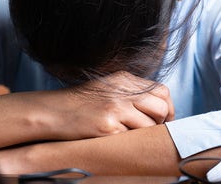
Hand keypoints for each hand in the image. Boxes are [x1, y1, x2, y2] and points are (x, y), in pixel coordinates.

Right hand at [44, 70, 174, 139]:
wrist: (53, 111)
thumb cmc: (80, 104)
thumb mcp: (108, 88)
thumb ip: (131, 93)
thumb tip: (159, 108)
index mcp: (125, 79)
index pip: (162, 91)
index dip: (167, 108)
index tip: (164, 120)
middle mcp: (123, 91)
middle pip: (161, 108)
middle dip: (160, 123)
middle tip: (150, 131)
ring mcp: (116, 108)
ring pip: (149, 126)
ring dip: (143, 134)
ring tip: (129, 135)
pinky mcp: (108, 125)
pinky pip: (131, 138)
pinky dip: (127, 142)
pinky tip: (114, 139)